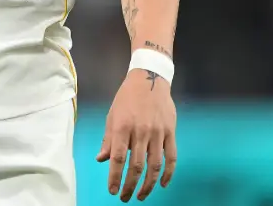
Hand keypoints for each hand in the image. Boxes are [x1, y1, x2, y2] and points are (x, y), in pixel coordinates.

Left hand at [96, 68, 176, 200]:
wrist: (149, 78)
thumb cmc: (127, 97)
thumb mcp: (112, 115)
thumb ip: (108, 139)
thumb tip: (101, 159)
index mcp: (123, 127)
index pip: (118, 158)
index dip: (115, 177)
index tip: (112, 191)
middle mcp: (140, 131)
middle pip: (136, 166)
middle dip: (130, 185)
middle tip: (125, 197)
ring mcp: (157, 132)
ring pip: (154, 165)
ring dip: (148, 184)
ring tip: (141, 195)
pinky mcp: (170, 132)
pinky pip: (171, 157)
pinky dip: (168, 173)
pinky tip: (162, 184)